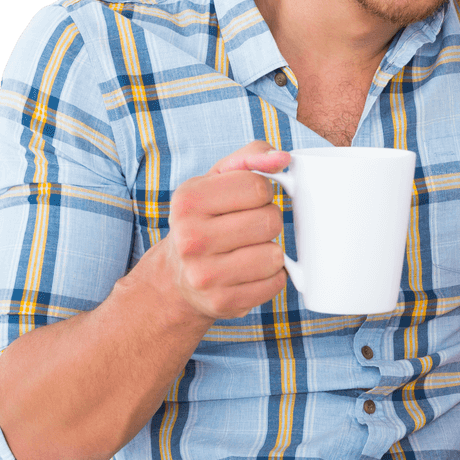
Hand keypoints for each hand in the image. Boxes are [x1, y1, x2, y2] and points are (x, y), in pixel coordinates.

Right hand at [150, 141, 292, 320]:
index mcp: (187, 200)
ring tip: (248, 250)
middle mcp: (190, 239)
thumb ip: (251, 157)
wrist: (177, 277)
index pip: (258, 186)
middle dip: (268, 220)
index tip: (247, 201)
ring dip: (271, 250)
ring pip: (275, 254)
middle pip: (270, 220)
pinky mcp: (223, 302)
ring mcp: (205, 275)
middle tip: (248, 227)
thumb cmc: (206, 219)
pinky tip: (249, 273)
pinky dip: (271, 276)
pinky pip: (276, 283)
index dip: (262, 192)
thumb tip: (282, 158)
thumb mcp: (218, 180)